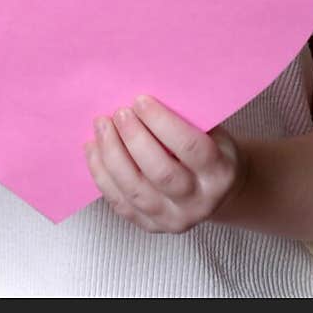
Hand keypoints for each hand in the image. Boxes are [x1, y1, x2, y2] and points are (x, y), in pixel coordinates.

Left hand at [84, 94, 249, 232]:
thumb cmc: (210, 147)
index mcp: (219, 172)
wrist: (217, 190)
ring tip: (101, 126)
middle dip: (134, 139)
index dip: (161, 122)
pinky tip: (93, 149)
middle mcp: (199, 202)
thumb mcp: (212, 130)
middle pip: (160, 173)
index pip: (189, 147)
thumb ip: (187, 116)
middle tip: (118, 112)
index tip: (140, 100)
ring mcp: (174, 219)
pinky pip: (120, 203)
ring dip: (112, 155)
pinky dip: (102, 175)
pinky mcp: (151, 226)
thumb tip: (149, 85)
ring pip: (135, 191)